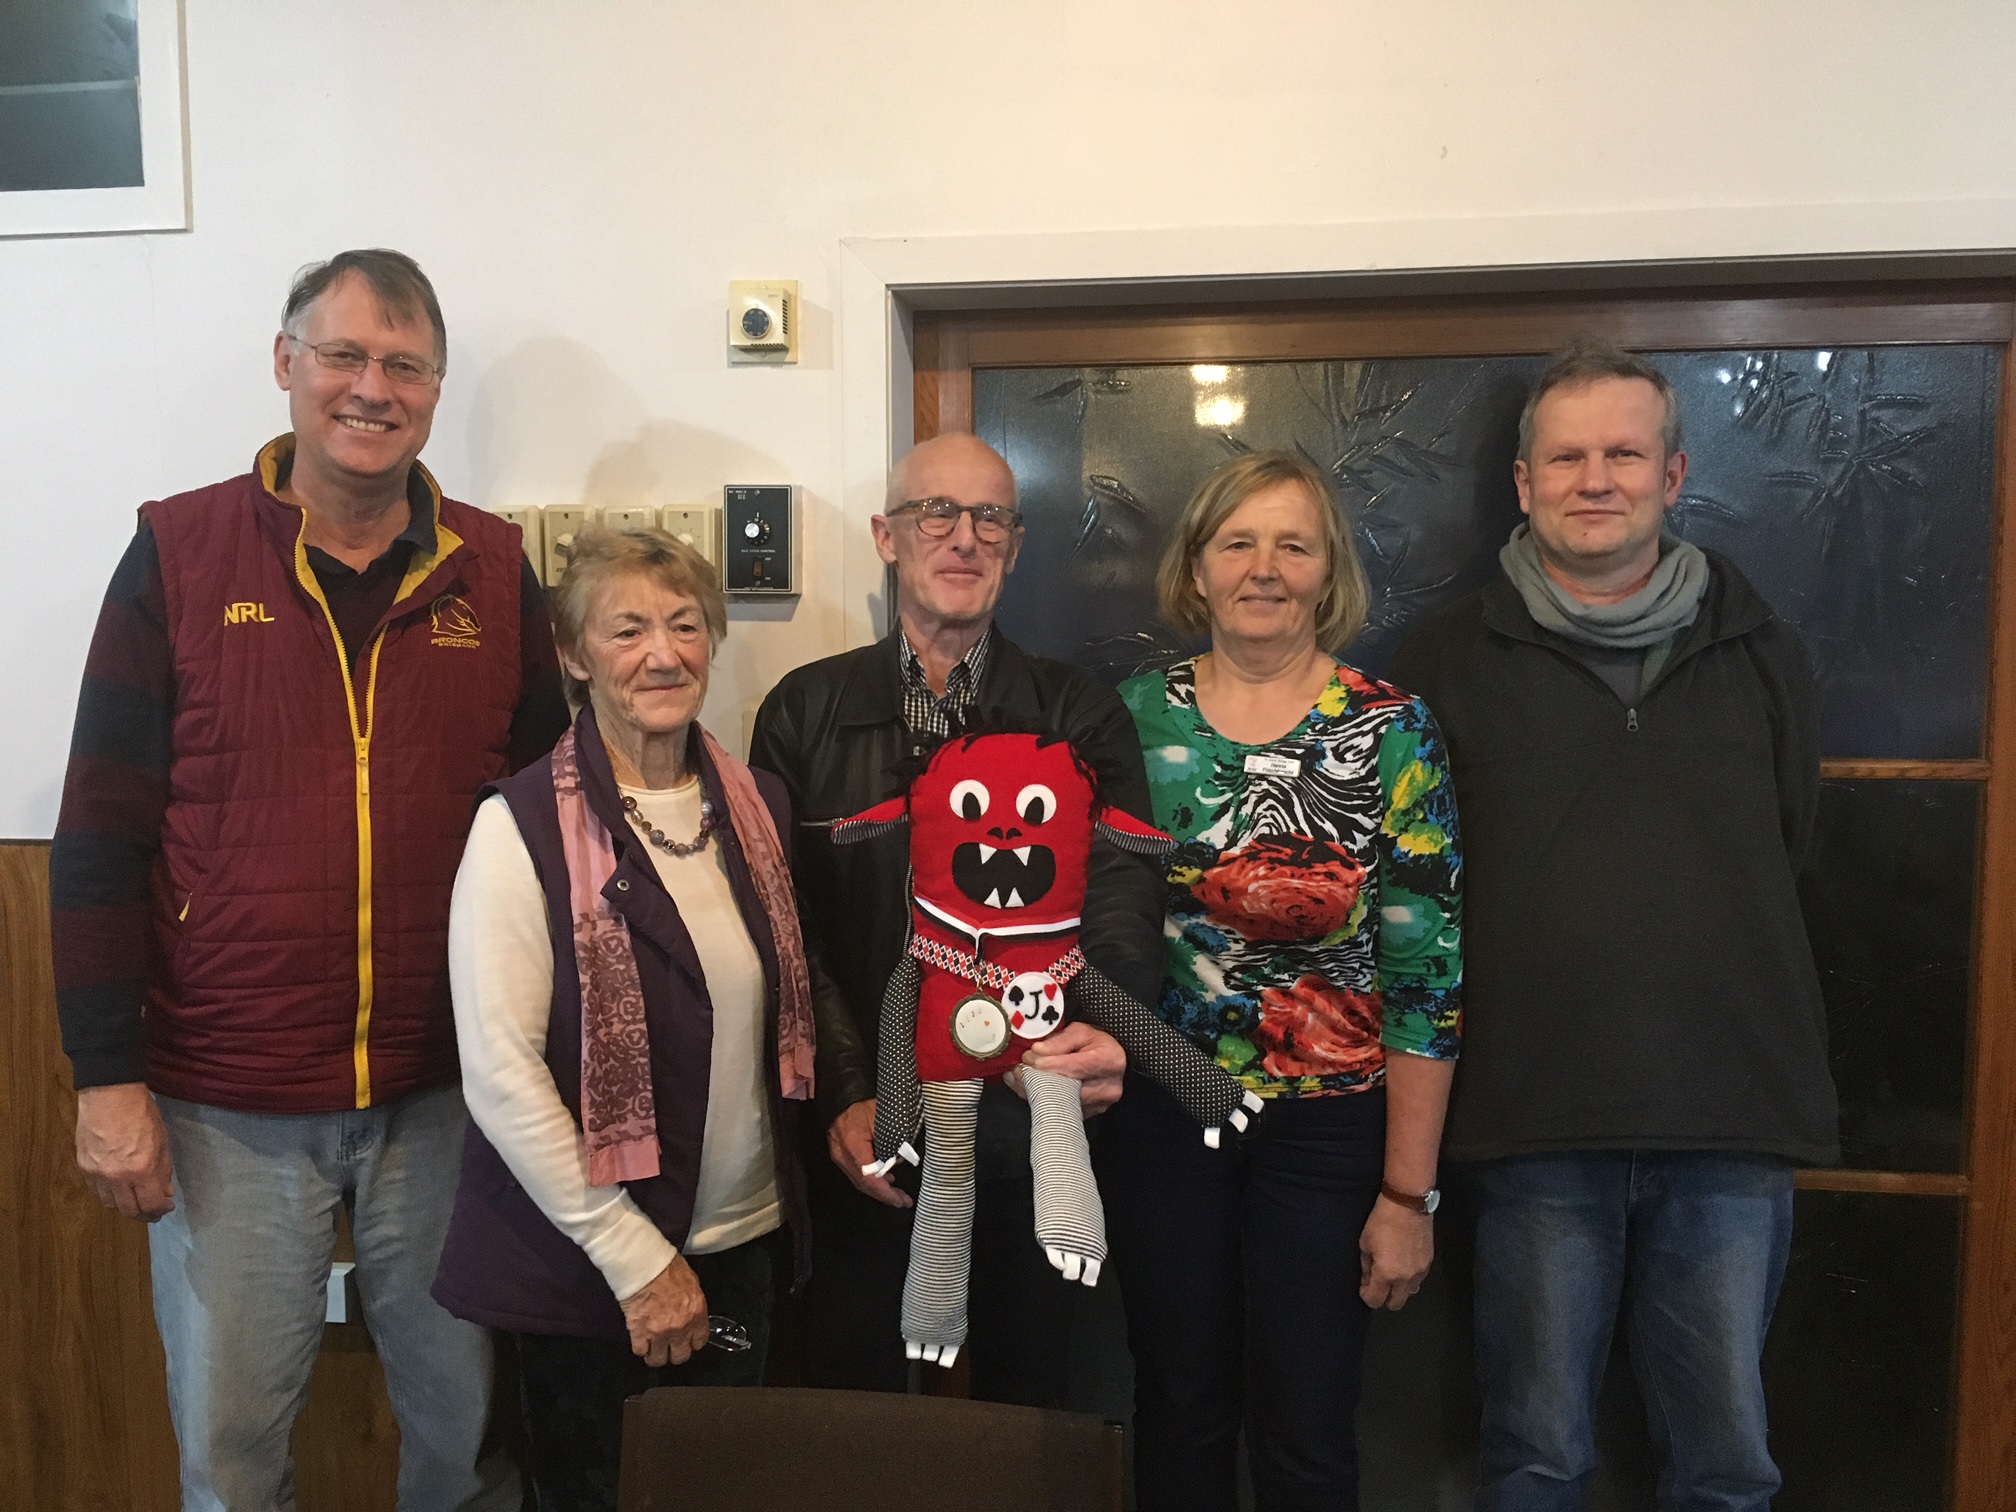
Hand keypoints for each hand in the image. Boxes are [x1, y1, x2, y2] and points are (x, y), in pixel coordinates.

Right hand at [74, 1082, 175, 1221]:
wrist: (109, 1095)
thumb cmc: (141, 1114)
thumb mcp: (162, 1141)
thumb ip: (163, 1170)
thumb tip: (166, 1191)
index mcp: (141, 1170)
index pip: (151, 1204)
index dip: (161, 1209)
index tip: (167, 1206)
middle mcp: (116, 1178)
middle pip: (129, 1210)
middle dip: (144, 1214)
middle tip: (153, 1212)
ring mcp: (97, 1175)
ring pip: (110, 1204)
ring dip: (125, 1207)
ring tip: (137, 1202)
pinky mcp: (83, 1168)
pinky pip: (97, 1192)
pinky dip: (109, 1196)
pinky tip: (119, 1191)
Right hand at [619, 1255, 709, 1366]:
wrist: (644, 1265)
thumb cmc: (668, 1268)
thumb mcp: (692, 1283)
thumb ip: (693, 1304)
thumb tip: (690, 1313)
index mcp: (696, 1313)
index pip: (699, 1341)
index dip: (692, 1343)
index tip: (686, 1341)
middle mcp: (681, 1328)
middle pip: (680, 1356)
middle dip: (675, 1353)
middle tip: (669, 1347)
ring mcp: (659, 1333)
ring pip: (659, 1359)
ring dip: (656, 1355)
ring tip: (652, 1349)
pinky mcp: (639, 1333)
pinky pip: (640, 1351)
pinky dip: (640, 1348)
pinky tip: (640, 1341)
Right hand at [828, 1099, 911, 1208]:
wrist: (843, 1090)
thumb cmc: (865, 1100)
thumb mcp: (884, 1117)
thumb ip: (893, 1141)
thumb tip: (903, 1161)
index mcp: (852, 1144)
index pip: (869, 1177)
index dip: (886, 1192)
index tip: (902, 1200)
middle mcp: (841, 1153)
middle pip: (862, 1183)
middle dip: (884, 1195)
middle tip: (903, 1201)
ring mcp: (837, 1154)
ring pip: (858, 1180)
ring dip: (878, 1189)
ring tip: (897, 1193)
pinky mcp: (839, 1151)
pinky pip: (855, 1171)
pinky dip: (870, 1178)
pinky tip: (884, 1178)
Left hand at [1018, 1022, 1125, 1115]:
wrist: (1112, 1065)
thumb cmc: (1097, 1046)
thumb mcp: (1082, 1032)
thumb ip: (1060, 1040)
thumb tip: (1037, 1050)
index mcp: (1108, 1061)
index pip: (1071, 1067)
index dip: (1045, 1064)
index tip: (1027, 1057)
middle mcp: (1107, 1087)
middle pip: (1063, 1088)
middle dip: (1035, 1079)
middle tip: (1017, 1069)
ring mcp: (1098, 1105)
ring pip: (1058, 1103)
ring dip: (1033, 1091)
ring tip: (1017, 1078)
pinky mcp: (1088, 1115)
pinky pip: (1059, 1110)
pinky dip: (1040, 1100)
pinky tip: (1028, 1088)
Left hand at [1358, 1194, 1432, 1310]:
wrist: (1408, 1205)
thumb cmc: (1382, 1221)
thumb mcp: (1365, 1243)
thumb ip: (1366, 1266)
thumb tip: (1368, 1279)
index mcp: (1387, 1274)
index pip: (1375, 1300)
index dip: (1366, 1296)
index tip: (1364, 1287)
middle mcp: (1405, 1279)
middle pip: (1395, 1304)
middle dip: (1384, 1297)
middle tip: (1377, 1283)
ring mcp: (1420, 1272)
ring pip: (1409, 1294)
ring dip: (1398, 1289)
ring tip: (1392, 1273)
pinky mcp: (1429, 1263)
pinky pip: (1418, 1281)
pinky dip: (1409, 1278)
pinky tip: (1403, 1264)